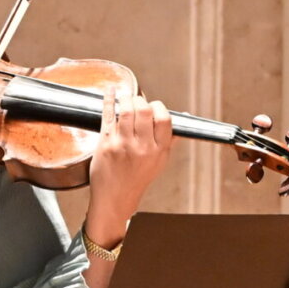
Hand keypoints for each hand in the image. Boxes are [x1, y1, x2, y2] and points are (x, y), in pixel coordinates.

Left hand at [85, 85, 173, 248]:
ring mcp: (123, 144)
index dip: (158, 107)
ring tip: (125, 98)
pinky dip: (108, 99)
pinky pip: (107, 115)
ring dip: (125, 98)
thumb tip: (183, 118)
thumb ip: (169, 139)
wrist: (116, 197)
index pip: (164, 118)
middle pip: (144, 110)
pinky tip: (110, 91)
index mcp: (159, 150)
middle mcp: (142, 147)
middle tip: (136, 101)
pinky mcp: (105, 143)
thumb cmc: (137, 178)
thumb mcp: (159, 161)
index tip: (153, 106)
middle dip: (140, 100)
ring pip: (126, 110)